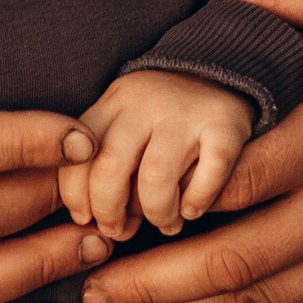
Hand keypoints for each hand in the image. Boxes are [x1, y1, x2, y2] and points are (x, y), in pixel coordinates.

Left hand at [61, 70, 252, 239]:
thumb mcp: (126, 122)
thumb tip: (101, 227)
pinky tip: (193, 210)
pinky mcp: (226, 125)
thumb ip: (108, 165)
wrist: (222, 71)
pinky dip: (198, 200)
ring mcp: (186, 113)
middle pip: (109, 165)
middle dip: (109, 210)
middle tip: (120, 231)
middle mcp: (145, 103)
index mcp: (114, 102)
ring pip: (155, 176)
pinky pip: (210, 172)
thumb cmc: (163, 117)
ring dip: (156, 212)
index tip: (86, 219)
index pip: (78, 154)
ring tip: (165, 224)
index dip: (76, 195)